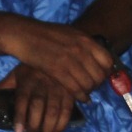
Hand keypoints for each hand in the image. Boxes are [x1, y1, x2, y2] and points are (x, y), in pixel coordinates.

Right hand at [0, 18, 114, 96]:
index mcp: (85, 39)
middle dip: (97, 84)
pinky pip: (75, 88)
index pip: (107, 60)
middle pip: (99, 75)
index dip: (106, 72)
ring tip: (84, 92)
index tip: (101, 76)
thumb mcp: (69, 33)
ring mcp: (69, 60)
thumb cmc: (45, 34)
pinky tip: (79, 98)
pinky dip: (79, 96)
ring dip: (88, 91)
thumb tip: (96, 56)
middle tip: (91, 87)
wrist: (23, 34)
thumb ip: (83, 44)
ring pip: (88, 84)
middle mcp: (80, 49)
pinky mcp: (56, 70)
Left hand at [0, 65, 80, 131]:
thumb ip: (5, 86)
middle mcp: (42, 83)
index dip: (20, 116)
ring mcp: (57, 88)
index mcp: (27, 79)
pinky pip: (67, 110)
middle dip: (34, 124)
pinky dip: (62, 124)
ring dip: (48, 127)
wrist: (56, 55)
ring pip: (53, 110)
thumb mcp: (17, 74)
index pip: (22, 99)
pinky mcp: (70, 92)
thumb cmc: (32, 69)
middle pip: (38, 106)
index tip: (18, 131)